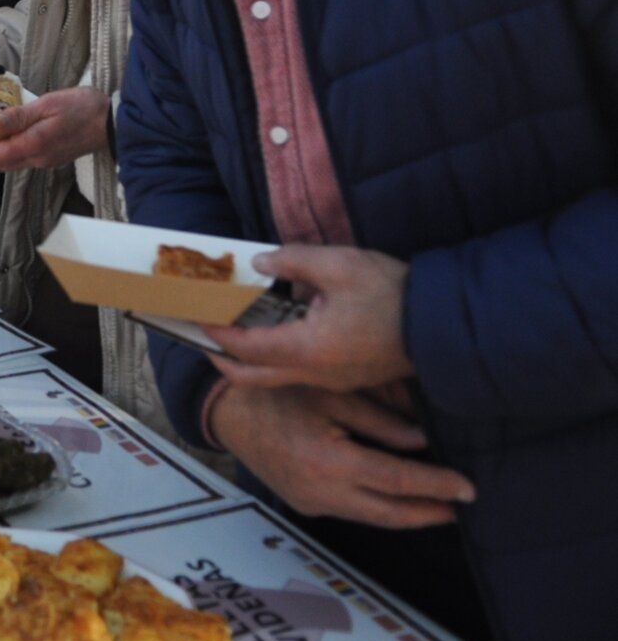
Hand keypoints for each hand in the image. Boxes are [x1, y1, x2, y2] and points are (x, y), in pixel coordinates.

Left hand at [0, 86, 108, 171]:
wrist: (113, 122)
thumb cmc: (83, 108)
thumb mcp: (49, 104)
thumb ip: (20, 115)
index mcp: (34, 145)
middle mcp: (38, 159)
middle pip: (0, 164)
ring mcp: (46, 160)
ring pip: (12, 162)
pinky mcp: (52, 157)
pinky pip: (24, 157)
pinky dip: (10, 148)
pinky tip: (10, 132)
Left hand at [204, 245, 413, 391]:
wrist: (445, 325)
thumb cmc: (394, 294)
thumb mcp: (340, 265)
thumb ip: (292, 260)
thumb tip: (259, 263)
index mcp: (308, 349)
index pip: (246, 346)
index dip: (216, 331)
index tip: (196, 316)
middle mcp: (315, 373)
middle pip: (252, 376)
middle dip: (221, 360)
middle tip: (203, 338)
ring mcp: (332, 379)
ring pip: (275, 378)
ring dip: (248, 360)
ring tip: (231, 334)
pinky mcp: (346, 376)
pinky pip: (298, 374)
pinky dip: (274, 359)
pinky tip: (274, 335)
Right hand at [209, 383, 473, 528]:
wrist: (228, 413)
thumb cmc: (276, 394)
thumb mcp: (330, 394)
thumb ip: (378, 420)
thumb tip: (421, 440)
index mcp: (328, 461)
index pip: (396, 480)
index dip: (436, 485)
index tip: (467, 489)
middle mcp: (320, 492)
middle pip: (389, 513)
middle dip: (429, 512)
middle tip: (461, 507)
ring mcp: (310, 504)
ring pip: (371, 516)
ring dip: (406, 511)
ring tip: (437, 502)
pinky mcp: (304, 506)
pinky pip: (351, 509)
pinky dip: (377, 504)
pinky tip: (394, 493)